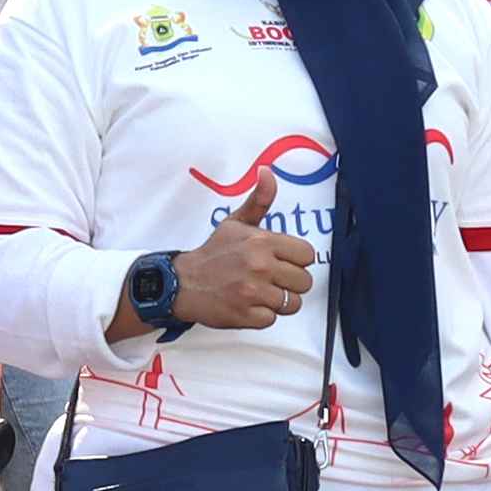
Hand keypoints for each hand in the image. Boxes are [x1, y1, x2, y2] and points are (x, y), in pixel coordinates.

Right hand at [173, 180, 315, 332]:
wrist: (183, 283)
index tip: (282, 261)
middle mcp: (260, 266)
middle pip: (304, 282)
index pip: (307, 255)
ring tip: (260, 293)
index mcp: (262, 241)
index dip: (296, 260)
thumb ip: (259, 201)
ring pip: (291, 303)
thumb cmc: (213, 253)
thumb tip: (267, 171)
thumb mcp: (235, 223)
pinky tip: (248, 305)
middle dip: (290, 282)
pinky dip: (262, 315)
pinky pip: (272, 319)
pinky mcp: (247, 315)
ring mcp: (254, 293)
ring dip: (278, 301)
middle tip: (271, 279)